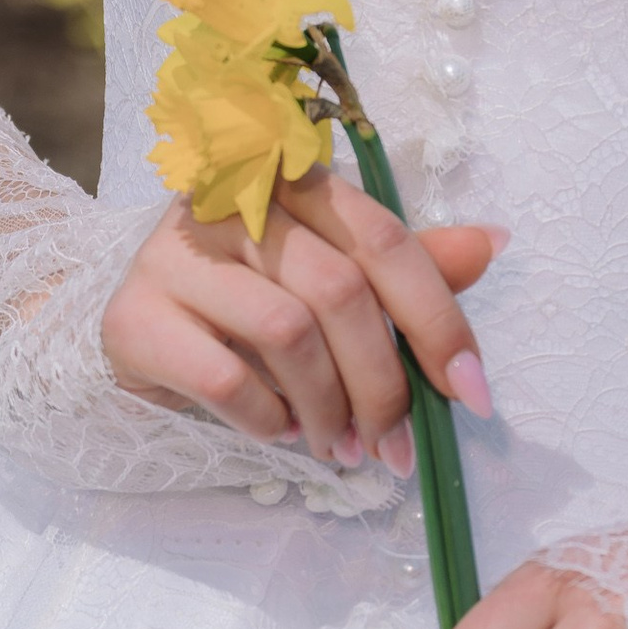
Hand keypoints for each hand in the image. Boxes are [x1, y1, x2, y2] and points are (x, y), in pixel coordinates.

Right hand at [99, 169, 501, 468]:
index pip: (383, 240)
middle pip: (339, 291)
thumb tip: (493, 242)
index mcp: (292, 181)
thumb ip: (404, 263)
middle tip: (396, 447)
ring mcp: (175, 255)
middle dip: (383, 384)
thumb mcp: (332, 273)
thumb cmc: (251, 298)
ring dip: (329, 407)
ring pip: (288, 332)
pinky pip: (226, 377)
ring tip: (340, 445)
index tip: (473, 392)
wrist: (139, 328)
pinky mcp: (134, 317)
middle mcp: (230, 202)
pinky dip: (268, 419)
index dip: (438, 318)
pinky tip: (281, 431)